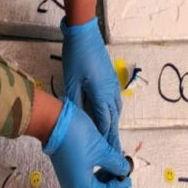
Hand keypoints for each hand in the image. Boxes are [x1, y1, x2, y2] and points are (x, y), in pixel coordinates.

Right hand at [43, 98, 130, 187]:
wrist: (53, 123)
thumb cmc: (74, 136)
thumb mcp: (102, 150)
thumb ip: (116, 164)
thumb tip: (124, 169)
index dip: (120, 186)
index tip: (127, 176)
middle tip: (120, 175)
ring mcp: (69, 183)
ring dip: (104, 183)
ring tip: (113, 166)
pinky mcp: (67, 174)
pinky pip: (84, 184)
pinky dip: (95, 178)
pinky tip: (103, 164)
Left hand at [61, 16, 122, 152]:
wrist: (85, 34)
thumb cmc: (77, 56)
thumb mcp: (72, 81)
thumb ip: (76, 102)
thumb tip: (78, 120)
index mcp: (101, 94)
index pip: (105, 122)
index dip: (105, 139)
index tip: (106, 153)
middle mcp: (111, 92)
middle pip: (113, 120)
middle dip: (113, 137)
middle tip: (116, 153)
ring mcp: (113, 85)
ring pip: (116, 111)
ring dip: (114, 125)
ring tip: (113, 139)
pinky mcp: (111, 80)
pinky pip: (115, 102)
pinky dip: (113, 114)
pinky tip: (109, 117)